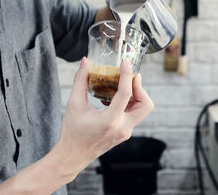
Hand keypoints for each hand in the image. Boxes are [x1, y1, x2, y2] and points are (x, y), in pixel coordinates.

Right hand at [55, 58, 153, 172]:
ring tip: (121, 86)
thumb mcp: (74, 104)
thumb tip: (85, 61)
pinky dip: (129, 103)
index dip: (127, 75)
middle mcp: (122, 128)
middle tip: (130, 77)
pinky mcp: (125, 133)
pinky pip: (134, 115)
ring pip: (142, 110)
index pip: (125, 94)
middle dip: (140, 88)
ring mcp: (125, 132)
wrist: (72, 156)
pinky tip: (114, 98)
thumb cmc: (72, 132)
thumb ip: (80, 80)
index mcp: (110, 121)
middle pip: (146, 104)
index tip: (126, 63)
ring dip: (136, 95)